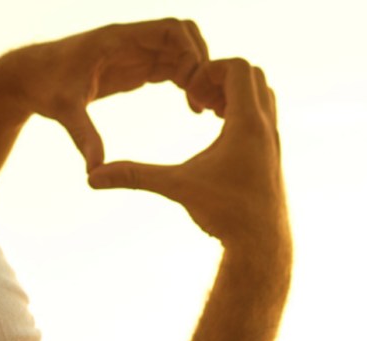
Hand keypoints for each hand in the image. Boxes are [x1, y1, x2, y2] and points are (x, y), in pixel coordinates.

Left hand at [2, 19, 216, 171]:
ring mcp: (135, 52)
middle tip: (202, 100)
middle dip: (201, 64)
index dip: (191, 55)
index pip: (170, 29)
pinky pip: (174, 64)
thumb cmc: (45, 88)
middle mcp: (131, 40)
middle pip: (185, 34)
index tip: (191, 90)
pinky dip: (189, 81)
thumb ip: (84, 137)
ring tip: (201, 108)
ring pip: (183, 49)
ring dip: (198, 74)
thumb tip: (94, 171)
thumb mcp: (65, 112)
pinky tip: (192, 108)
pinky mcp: (137, 65)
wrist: (31, 77)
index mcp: (118, 40)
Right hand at [88, 58, 286, 246]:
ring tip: (209, 114)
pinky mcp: (274, 158)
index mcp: (248, 125)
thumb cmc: (226, 216)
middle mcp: (268, 129)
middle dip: (224, 78)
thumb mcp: (177, 188)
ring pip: (264, 96)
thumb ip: (135, 176)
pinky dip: (244, 116)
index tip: (191, 93)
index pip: (239, 67)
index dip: (211, 69)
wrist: (262, 248)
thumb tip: (92, 177)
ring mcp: (275, 143)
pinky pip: (264, 119)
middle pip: (255, 75)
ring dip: (236, 96)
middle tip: (199, 100)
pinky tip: (221, 137)